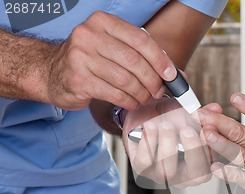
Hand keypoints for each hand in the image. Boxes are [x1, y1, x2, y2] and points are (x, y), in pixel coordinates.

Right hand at [47, 11, 174, 110]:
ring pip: (125, 79)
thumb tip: (174, 73)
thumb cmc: (90, 61)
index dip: (160, 59)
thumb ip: (141, 56)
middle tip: (158, 90)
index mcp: (102, 22)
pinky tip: (131, 102)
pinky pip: (114, 93)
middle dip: (152, 80)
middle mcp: (89, 35)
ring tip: (144, 97)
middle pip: (134, 61)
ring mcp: (80, 57)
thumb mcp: (112, 48)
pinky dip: (128, 101)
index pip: (140, 39)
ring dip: (141, 93)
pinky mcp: (78, 80)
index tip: (170, 74)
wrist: (52, 72)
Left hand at [123, 98, 220, 187]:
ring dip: (167, 144)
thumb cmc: (171, 119)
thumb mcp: (189, 114)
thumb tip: (215, 109)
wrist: (146, 115)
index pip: (213, 165)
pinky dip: (149, 142)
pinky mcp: (141, 169)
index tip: (207, 129)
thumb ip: (204, 115)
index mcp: (201, 165)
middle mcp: (184, 175)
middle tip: (187, 130)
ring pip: (168, 170)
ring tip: (166, 124)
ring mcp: (162, 175)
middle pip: (196, 175)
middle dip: (193, 150)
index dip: (212, 149)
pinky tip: (150, 127)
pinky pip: (145, 162)